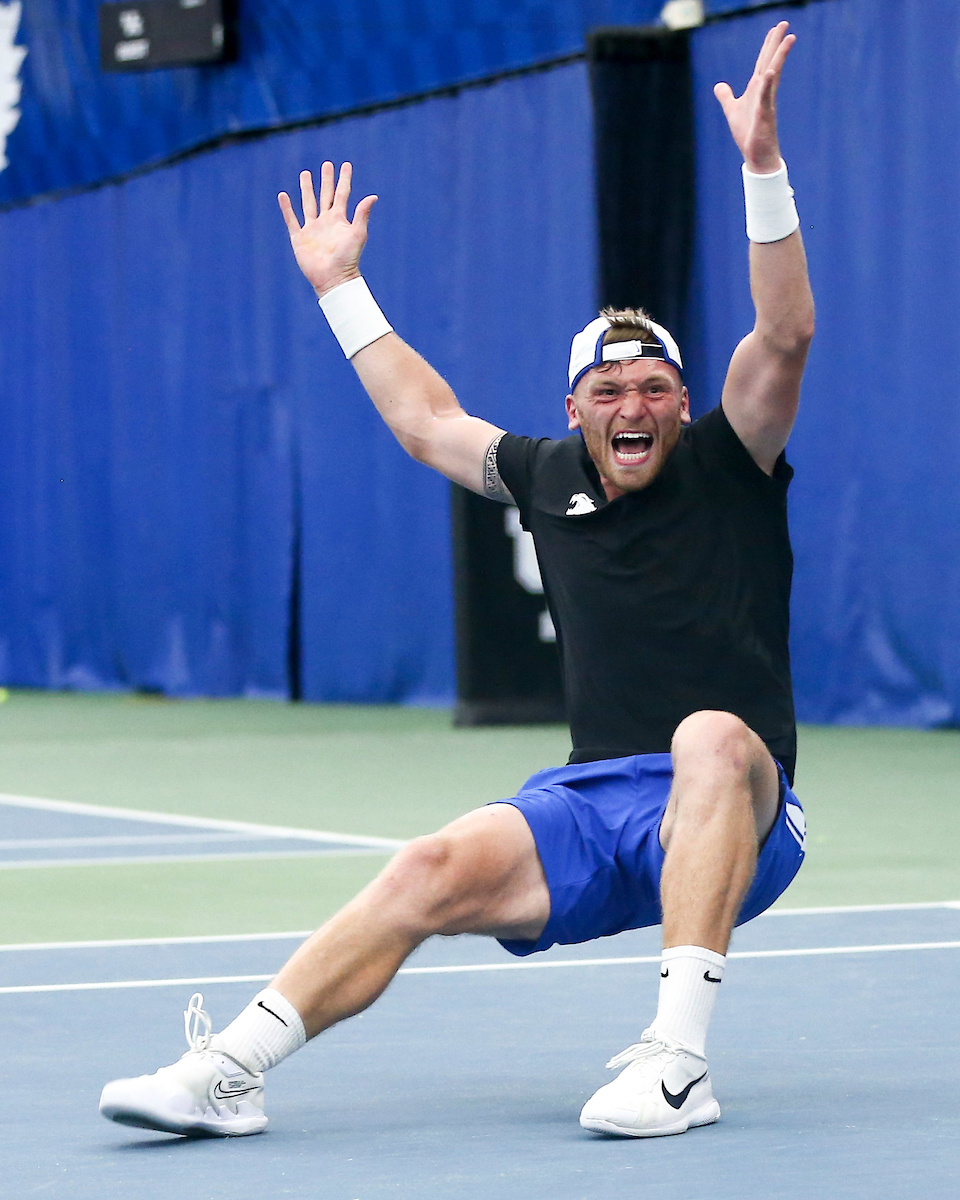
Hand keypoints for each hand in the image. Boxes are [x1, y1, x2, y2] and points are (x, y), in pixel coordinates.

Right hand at [278, 162, 377, 296]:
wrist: (333, 278)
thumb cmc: (348, 258)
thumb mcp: (357, 233)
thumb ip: (362, 214)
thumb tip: (373, 196)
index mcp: (339, 219)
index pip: (342, 194)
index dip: (344, 179)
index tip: (345, 165)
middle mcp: (326, 221)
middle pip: (325, 195)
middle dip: (326, 180)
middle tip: (326, 164)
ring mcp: (312, 229)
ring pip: (309, 204)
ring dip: (306, 189)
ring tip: (305, 174)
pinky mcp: (300, 238)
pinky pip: (292, 220)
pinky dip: (287, 208)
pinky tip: (283, 196)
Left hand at [714, 22, 794, 173]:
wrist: (756, 155)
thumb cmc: (748, 133)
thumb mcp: (732, 111)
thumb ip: (726, 97)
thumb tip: (719, 85)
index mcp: (757, 89)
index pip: (763, 62)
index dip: (768, 45)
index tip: (775, 29)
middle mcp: (764, 92)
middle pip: (770, 62)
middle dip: (777, 43)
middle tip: (785, 23)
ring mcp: (767, 102)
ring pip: (774, 74)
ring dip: (780, 57)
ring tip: (789, 38)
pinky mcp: (765, 115)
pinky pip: (766, 97)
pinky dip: (768, 84)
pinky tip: (770, 72)